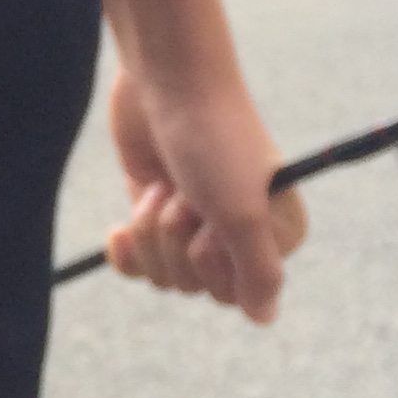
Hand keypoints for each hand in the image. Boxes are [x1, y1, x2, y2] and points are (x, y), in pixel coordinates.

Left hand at [105, 66, 306, 324]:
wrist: (167, 79)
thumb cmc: (214, 141)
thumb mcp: (241, 211)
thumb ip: (258, 272)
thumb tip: (264, 318)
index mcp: (278, 235)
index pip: (236, 295)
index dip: (212, 262)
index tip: (213, 219)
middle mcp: (240, 233)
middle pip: (195, 286)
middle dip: (176, 240)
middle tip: (185, 193)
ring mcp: (195, 222)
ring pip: (163, 273)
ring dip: (152, 230)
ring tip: (163, 187)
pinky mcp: (157, 208)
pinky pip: (138, 261)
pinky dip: (127, 250)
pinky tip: (119, 233)